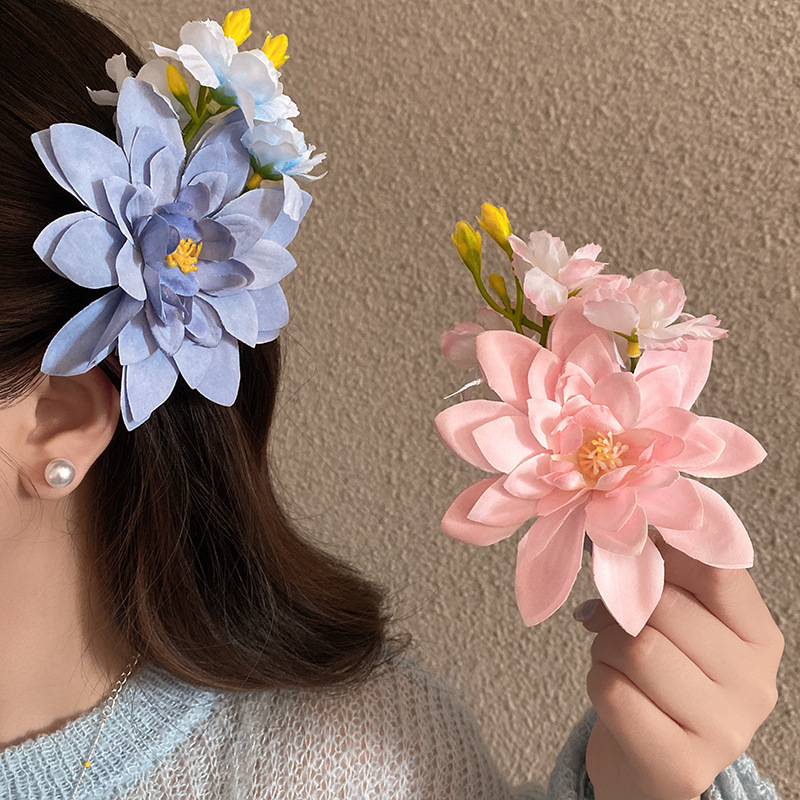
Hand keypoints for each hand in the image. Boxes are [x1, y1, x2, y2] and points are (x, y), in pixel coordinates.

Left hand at [579, 530, 783, 799]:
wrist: (645, 761)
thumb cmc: (659, 677)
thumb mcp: (677, 622)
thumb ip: (667, 575)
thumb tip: (630, 527)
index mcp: (760, 638)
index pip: (715, 568)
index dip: (663, 553)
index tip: (637, 556)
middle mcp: (755, 685)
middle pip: (665, 606)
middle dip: (621, 608)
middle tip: (614, 621)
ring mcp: (725, 731)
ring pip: (637, 646)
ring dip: (605, 645)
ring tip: (614, 658)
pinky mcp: (680, 764)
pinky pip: (613, 691)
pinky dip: (597, 681)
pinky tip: (615, 692)